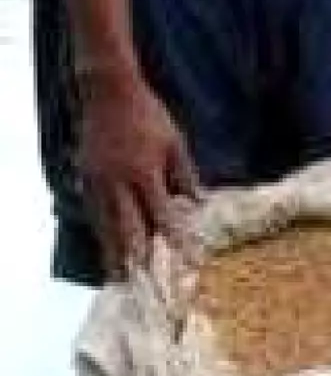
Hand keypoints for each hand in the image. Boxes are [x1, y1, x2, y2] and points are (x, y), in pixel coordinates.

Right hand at [78, 71, 198, 277]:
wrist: (108, 91)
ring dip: (112, 252)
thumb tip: (200, 203)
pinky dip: (100, 231)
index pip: (162, 216)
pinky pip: (93, 211)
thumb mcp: (175, 143)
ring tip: (117, 276)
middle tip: (141, 284)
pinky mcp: (85, 176)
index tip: (186, 262)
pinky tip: (105, 245)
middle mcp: (118, 182)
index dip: (175, 240)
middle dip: (135, 258)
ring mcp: (97, 180)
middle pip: (127, 228)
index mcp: (144, 173)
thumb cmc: (149, 115)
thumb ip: (186, 175)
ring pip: (105, 224)